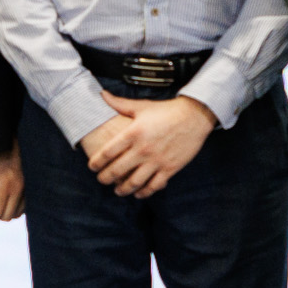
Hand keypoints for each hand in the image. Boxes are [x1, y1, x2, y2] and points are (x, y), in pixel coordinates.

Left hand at [0, 147, 23, 221]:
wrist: (20, 143)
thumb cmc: (0, 153)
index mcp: (4, 180)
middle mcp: (18, 187)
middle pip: (5, 217)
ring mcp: (28, 190)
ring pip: (15, 215)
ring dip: (5, 212)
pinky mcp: (34, 191)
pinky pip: (23, 210)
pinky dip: (14, 209)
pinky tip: (9, 199)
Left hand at [80, 94, 213, 199]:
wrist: (195, 116)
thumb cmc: (166, 111)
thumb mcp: (141, 106)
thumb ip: (119, 104)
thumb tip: (101, 94)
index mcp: (133, 133)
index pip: (108, 152)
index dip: (96, 162)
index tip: (92, 167)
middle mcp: (143, 149)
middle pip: (117, 170)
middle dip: (105, 178)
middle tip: (101, 180)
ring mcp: (157, 160)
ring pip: (134, 182)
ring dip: (123, 189)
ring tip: (117, 191)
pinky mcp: (170, 168)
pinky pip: (154, 186)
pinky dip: (144, 192)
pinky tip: (138, 193)